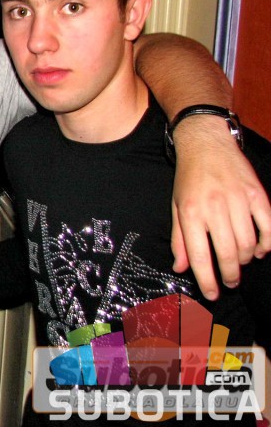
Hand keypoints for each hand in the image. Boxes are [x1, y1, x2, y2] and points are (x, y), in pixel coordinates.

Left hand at [170, 116, 270, 299]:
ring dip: (246, 260)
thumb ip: (179, 239)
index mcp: (191, 213)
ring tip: (241, 263)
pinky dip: (266, 243)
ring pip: (248, 244)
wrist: (206, 142)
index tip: (212, 294)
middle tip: (229, 283)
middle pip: (228, 254)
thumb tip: (180, 268)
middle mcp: (214, 208)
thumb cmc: (188, 177)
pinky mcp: (256, 194)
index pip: (200, 256)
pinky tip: (260, 249)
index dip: (207, 280)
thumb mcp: (176, 206)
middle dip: (230, 276)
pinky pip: (268, 226)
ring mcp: (238, 200)